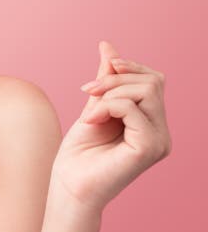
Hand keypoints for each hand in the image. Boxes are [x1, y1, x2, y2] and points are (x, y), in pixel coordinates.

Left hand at [51, 40, 171, 213]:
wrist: (69, 186)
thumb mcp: (93, 106)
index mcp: (152, 123)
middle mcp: (161, 132)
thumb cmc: (80, 153)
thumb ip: (106, 79)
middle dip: (115, 78)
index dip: (127, 68)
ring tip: (88, 110)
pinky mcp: (149, 149)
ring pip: (146, 90)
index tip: (95, 79)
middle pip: (153, 81)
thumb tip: (108, 46)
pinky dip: (107, 106)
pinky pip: (133, 109)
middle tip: (87, 91)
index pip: (154, 80)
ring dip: (110, 92)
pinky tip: (90, 120)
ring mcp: (159, 141)